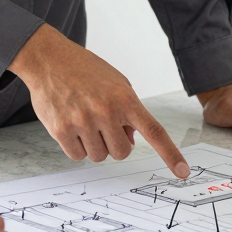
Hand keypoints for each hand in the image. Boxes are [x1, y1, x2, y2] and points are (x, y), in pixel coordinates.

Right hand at [9, 24, 190, 176]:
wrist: (48, 59)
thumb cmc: (85, 71)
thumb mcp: (116, 83)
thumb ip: (128, 111)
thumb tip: (131, 140)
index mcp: (125, 99)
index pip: (154, 131)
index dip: (170, 154)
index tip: (183, 172)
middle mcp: (106, 111)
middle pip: (122, 152)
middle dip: (114, 143)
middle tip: (102, 123)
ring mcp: (83, 122)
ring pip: (99, 156)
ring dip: (94, 144)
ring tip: (83, 119)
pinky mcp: (61, 130)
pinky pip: (78, 156)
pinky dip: (76, 146)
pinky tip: (70, 124)